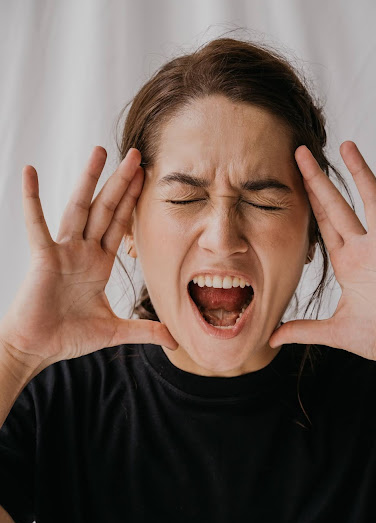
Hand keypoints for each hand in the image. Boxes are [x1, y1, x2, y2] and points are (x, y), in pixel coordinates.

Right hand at [0, 146, 177, 368]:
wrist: (37, 348)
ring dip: (89, 180)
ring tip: (100, 151)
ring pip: (79, 208)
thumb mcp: (114, 331)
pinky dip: (32, 199)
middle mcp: (83, 252)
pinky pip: (37, 224)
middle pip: (105, 209)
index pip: (120, 225)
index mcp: (99, 264)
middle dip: (121, 182)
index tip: (146, 177)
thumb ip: (144, 331)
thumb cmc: (68, 336)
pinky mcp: (44, 257)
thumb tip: (174, 340)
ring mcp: (63, 251)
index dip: (133, 201)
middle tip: (135, 154)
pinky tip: (30, 172)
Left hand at [268, 141, 375, 371]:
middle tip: (301, 152)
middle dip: (320, 180)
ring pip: (372, 202)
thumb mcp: (332, 331)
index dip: (310, 200)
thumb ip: (302, 330)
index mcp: (347, 263)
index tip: (294, 177)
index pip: (324, 223)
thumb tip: (272, 337)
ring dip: (359, 174)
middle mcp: (365, 249)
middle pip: (339, 205)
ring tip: (346, 145)